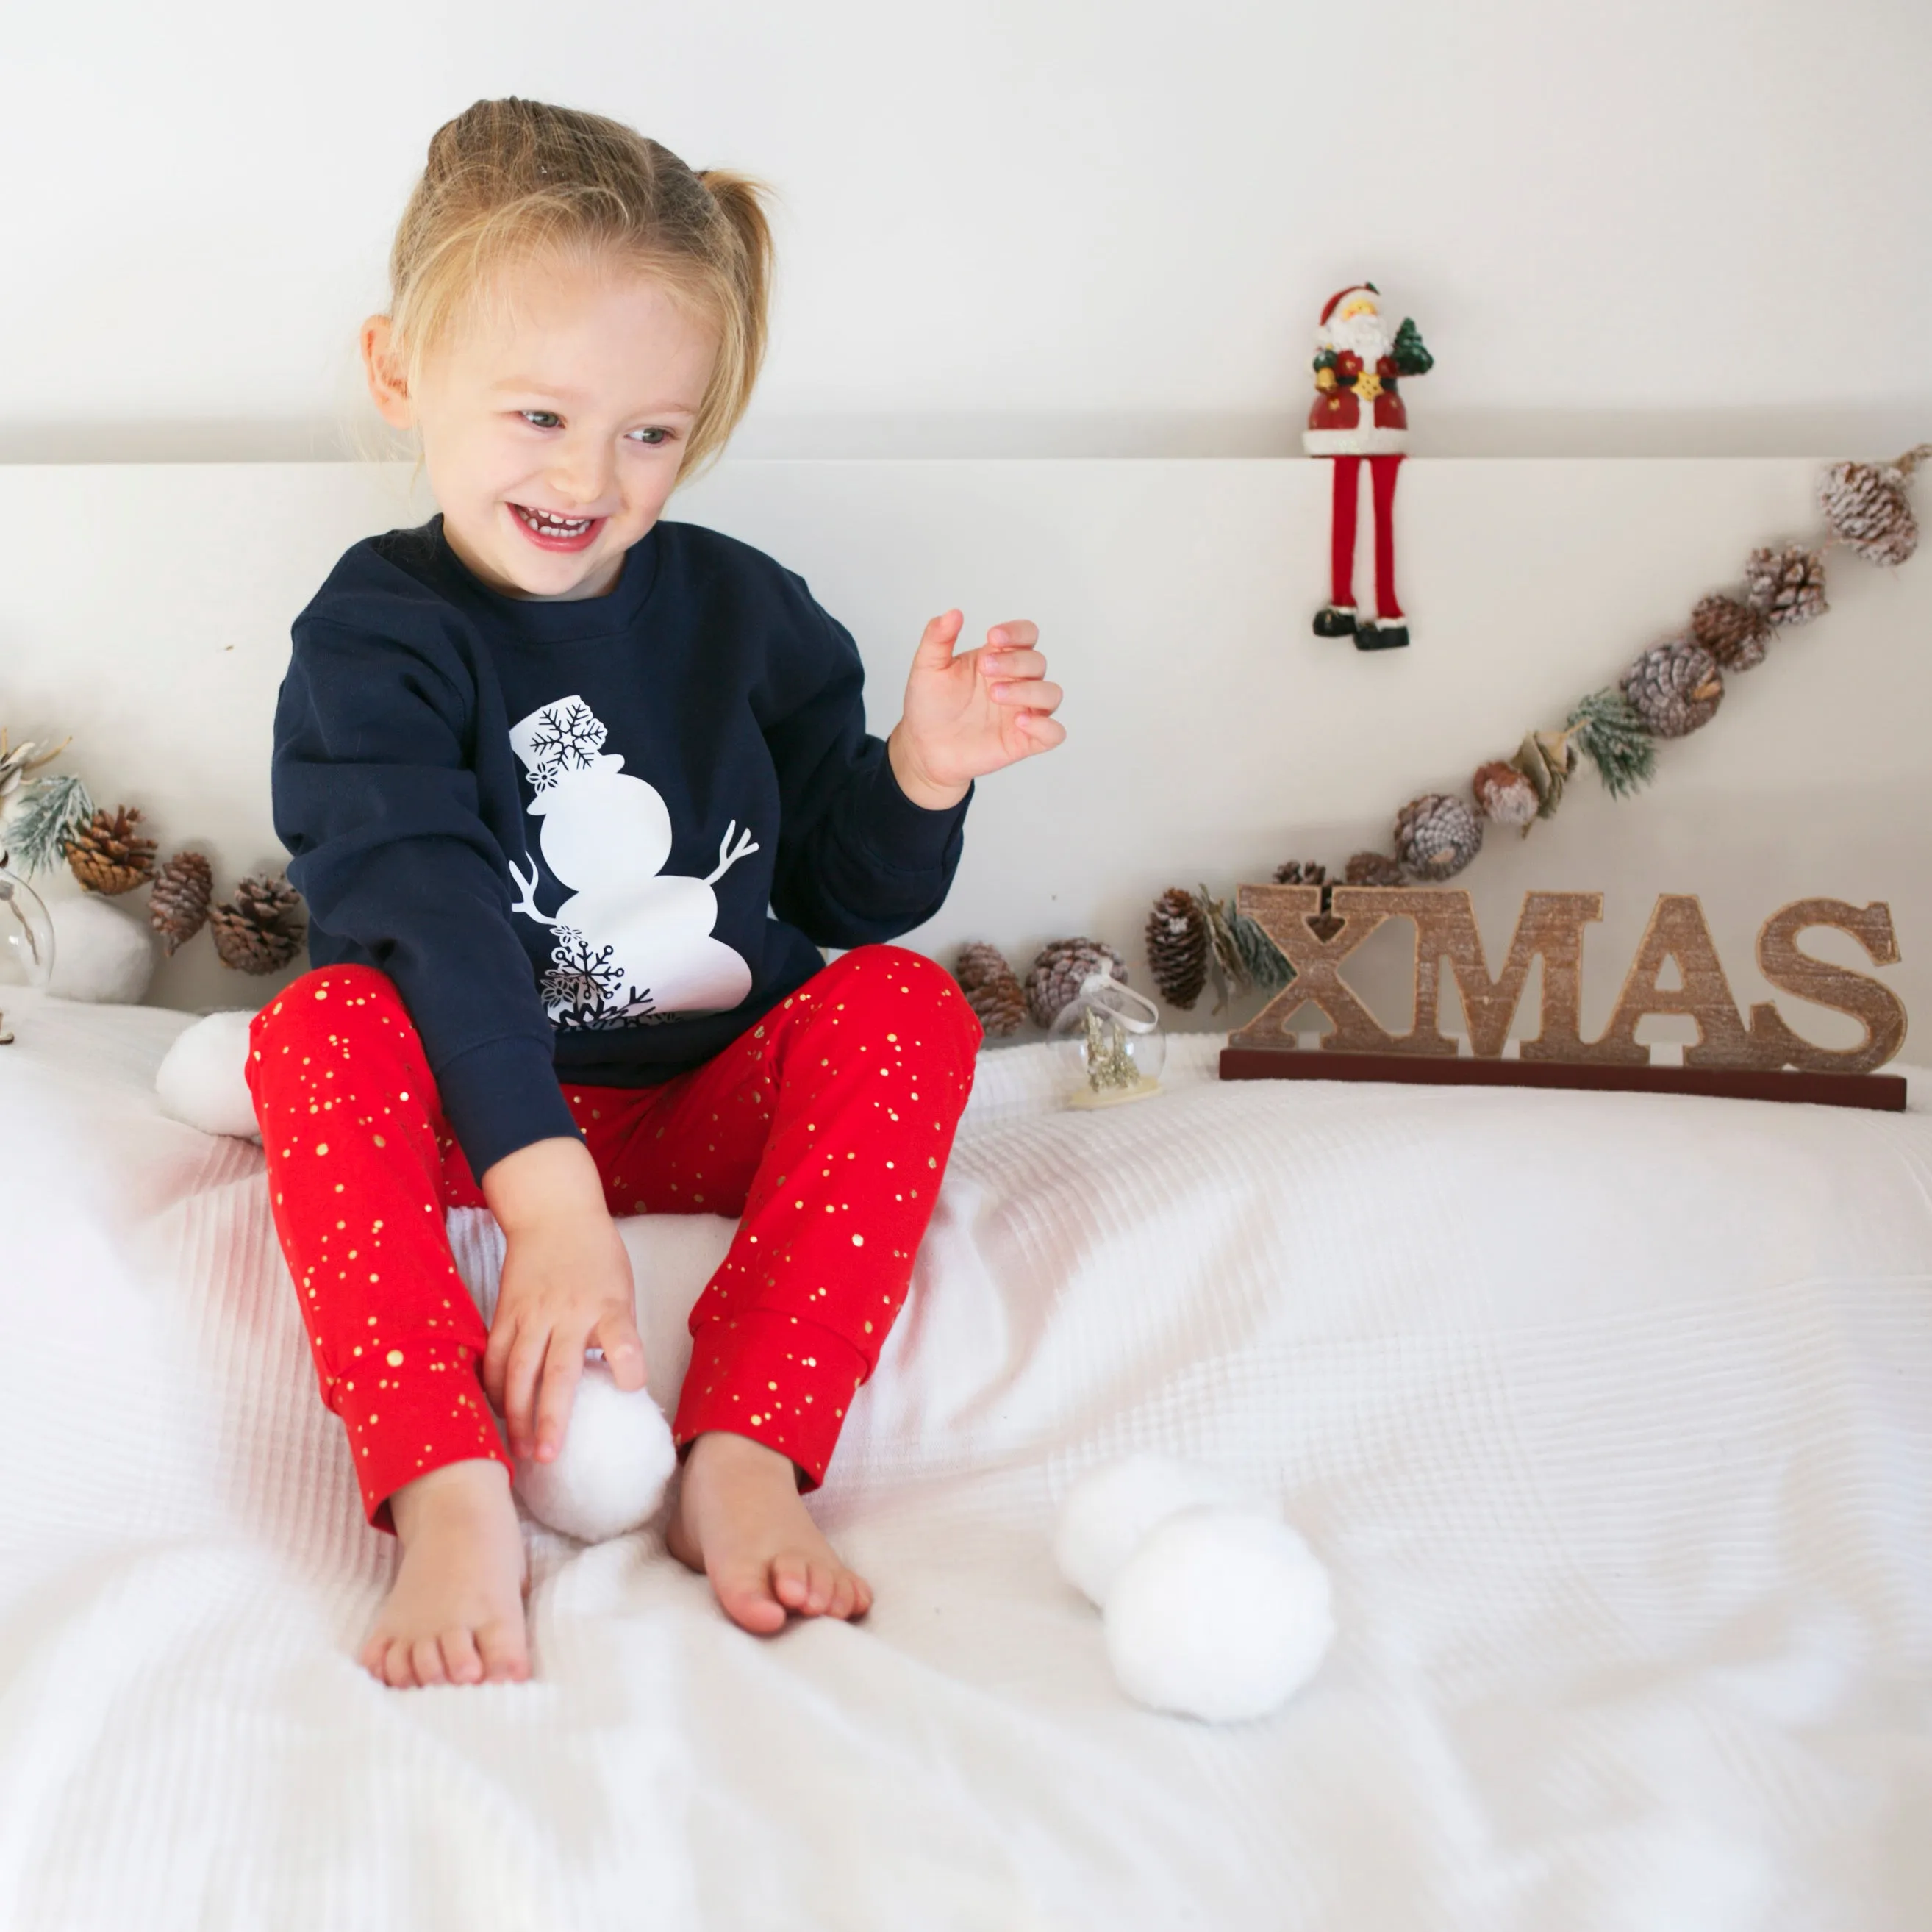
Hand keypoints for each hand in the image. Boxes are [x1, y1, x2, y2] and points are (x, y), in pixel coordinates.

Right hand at [479, 1137, 645, 1462]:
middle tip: (548, 1456)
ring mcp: (532, 1312)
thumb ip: (617, 1333)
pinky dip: (494, 1387)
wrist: (554, 1212)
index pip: (622, 1335)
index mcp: (608, 1304)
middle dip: (551, 1417)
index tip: (631, 1387)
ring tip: (520, 1450)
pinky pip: (496, 1356)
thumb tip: (618, 1386)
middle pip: (557, 1370)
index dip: (627, 1362)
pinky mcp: (505, 1311)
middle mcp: (569, 1311)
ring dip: (517, 1413)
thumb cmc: (597, 1256)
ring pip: (518, 1370)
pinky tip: (496, 1413)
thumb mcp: (621, 1288)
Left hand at [888, 613, 1065, 806]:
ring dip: (1029, 690)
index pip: (1026, 635)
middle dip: (1014, 662)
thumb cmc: (930, 706)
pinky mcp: (1025, 741)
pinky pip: (1054, 733)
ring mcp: (1023, 711)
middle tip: (985, 670)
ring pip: (1051, 694)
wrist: (924, 747)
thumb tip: (953, 612)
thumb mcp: (927, 667)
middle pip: (1037, 662)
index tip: (992, 637)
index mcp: (999, 658)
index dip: (1017, 632)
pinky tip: (1019, 721)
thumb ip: (937, 637)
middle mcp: (1017, 682)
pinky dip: (1044, 726)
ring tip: (996, 695)